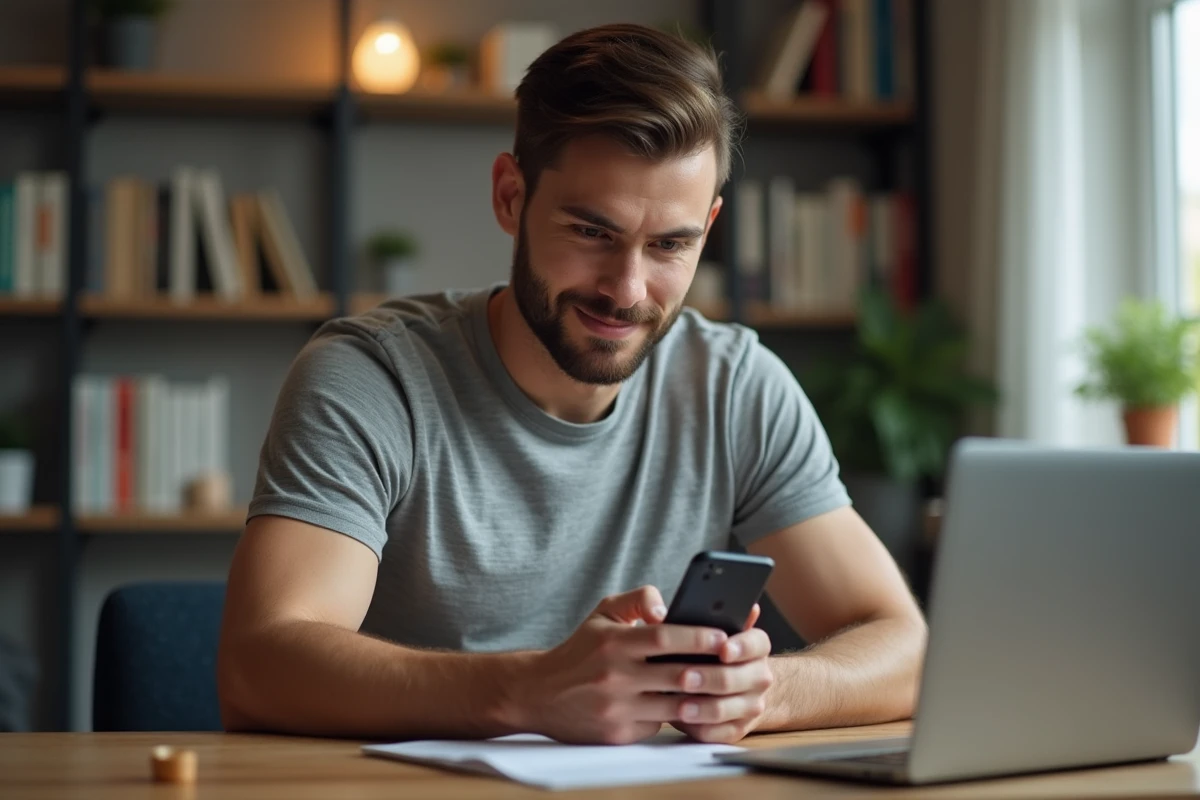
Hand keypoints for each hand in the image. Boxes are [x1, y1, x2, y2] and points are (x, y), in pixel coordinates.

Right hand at [513, 586, 735, 744]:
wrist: (540, 693)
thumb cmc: (580, 650)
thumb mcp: (603, 614)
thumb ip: (637, 599)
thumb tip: (667, 608)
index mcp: (613, 642)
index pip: (666, 637)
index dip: (699, 637)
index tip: (723, 636)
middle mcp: (615, 676)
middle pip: (678, 674)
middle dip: (713, 670)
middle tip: (734, 664)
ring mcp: (617, 707)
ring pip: (675, 705)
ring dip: (702, 697)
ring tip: (722, 687)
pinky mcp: (618, 732)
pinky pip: (659, 724)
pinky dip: (675, 715)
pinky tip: (689, 705)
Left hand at [670, 604, 773, 743]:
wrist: (725, 685)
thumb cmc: (708, 651)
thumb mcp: (709, 630)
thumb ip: (711, 615)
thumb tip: (716, 601)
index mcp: (756, 646)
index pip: (756, 643)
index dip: (740, 646)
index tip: (722, 649)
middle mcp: (760, 675)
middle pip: (737, 678)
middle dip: (709, 678)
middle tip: (684, 677)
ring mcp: (752, 704)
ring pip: (729, 708)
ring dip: (703, 707)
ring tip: (679, 705)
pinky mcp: (738, 728)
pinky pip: (721, 732)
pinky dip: (701, 727)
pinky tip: (682, 721)